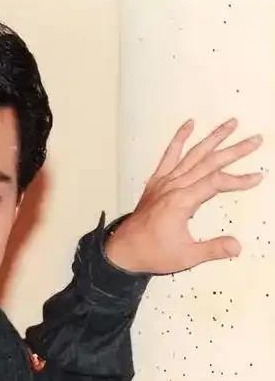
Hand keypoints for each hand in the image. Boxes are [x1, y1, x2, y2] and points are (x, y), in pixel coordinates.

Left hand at [105, 118, 264, 274]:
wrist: (124, 250)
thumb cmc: (151, 252)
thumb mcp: (186, 256)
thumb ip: (212, 249)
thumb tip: (236, 246)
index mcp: (180, 202)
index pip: (215, 183)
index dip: (238, 180)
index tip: (256, 178)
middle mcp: (172, 187)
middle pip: (208, 163)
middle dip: (234, 150)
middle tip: (255, 140)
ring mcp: (163, 182)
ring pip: (192, 154)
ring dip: (212, 138)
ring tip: (230, 124)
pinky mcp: (156, 182)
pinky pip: (168, 156)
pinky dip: (179, 139)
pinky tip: (188, 125)